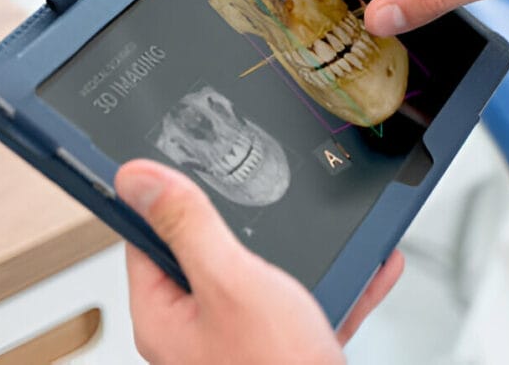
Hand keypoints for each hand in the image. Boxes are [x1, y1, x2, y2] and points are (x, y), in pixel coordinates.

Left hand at [115, 160, 403, 363]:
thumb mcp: (231, 281)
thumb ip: (189, 225)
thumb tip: (138, 177)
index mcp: (168, 316)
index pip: (149, 239)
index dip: (166, 198)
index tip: (182, 162)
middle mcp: (201, 332)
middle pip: (215, 254)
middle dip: (251, 222)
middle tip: (268, 189)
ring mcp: (245, 342)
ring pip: (272, 278)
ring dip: (308, 251)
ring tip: (330, 226)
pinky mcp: (289, 350)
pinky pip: (314, 303)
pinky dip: (343, 281)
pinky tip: (370, 263)